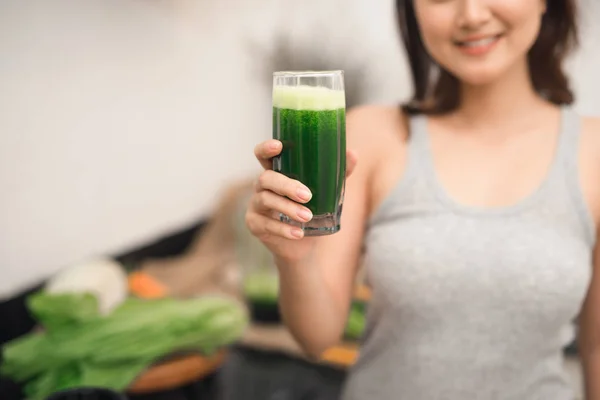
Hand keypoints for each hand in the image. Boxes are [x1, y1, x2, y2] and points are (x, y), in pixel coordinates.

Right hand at [245, 139, 356, 263]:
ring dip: (288, 208)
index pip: (263, 155)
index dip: (266, 148)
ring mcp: (255, 205)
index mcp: (277, 172)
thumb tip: (353, 154)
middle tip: (307, 195)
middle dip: (286, 186)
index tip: (278, 146)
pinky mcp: (254, 224)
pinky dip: (284, 229)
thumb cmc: (313, 210)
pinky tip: (299, 233)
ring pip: (266, 200)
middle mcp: (262, 186)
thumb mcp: (327, 191)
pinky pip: (266, 225)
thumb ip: (338, 173)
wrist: (303, 246)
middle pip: (266, 178)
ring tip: (308, 217)